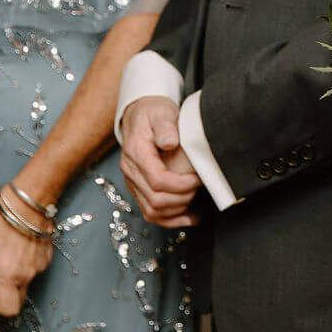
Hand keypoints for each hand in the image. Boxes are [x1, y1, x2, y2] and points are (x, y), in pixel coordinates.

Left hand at [0, 192, 53, 316]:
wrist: (33, 196)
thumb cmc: (3, 215)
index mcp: (7, 273)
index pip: (6, 309)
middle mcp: (26, 275)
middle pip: (17, 302)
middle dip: (4, 296)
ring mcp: (39, 267)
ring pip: (25, 285)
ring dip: (14, 279)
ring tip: (6, 256)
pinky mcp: (48, 257)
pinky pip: (33, 271)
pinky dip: (24, 267)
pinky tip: (19, 248)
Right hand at [120, 97, 201, 227]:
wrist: (140, 115)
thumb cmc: (153, 113)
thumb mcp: (160, 112)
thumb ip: (166, 126)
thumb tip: (170, 142)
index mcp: (136, 154)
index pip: (157, 180)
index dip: (180, 185)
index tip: (199, 178)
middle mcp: (130, 172)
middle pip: (155, 200)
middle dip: (182, 198)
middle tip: (200, 188)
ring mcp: (133, 183)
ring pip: (152, 211)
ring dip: (177, 212)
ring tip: (197, 203)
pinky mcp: (139, 189)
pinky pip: (150, 213)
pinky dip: (170, 220)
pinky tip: (189, 217)